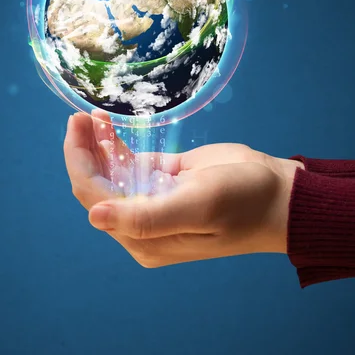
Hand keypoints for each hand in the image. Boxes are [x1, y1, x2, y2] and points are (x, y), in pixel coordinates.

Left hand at [63, 111, 303, 267]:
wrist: (278, 195)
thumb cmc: (243, 203)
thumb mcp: (199, 207)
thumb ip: (148, 216)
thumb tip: (95, 216)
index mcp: (146, 237)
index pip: (98, 201)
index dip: (81, 163)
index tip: (76, 125)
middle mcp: (144, 223)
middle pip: (99, 187)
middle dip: (84, 152)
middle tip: (78, 117)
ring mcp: (154, 200)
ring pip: (112, 174)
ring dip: (98, 147)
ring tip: (88, 117)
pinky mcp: (167, 180)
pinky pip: (133, 164)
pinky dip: (118, 145)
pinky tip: (107, 125)